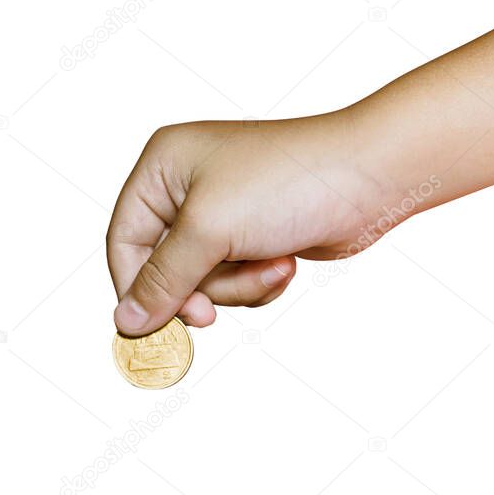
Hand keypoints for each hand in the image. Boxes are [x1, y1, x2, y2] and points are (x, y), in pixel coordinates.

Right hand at [107, 110, 392, 334]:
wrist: (369, 179)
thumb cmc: (287, 183)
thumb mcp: (210, 230)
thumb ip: (162, 279)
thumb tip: (124, 322)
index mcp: (165, 166)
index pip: (124, 240)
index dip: (134, 287)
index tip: (152, 327)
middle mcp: (188, 187)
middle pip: (164, 268)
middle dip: (201, 289)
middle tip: (212, 314)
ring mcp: (225, 213)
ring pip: (204, 281)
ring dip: (238, 286)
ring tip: (272, 263)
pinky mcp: (255, 237)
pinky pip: (236, 282)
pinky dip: (259, 282)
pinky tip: (285, 263)